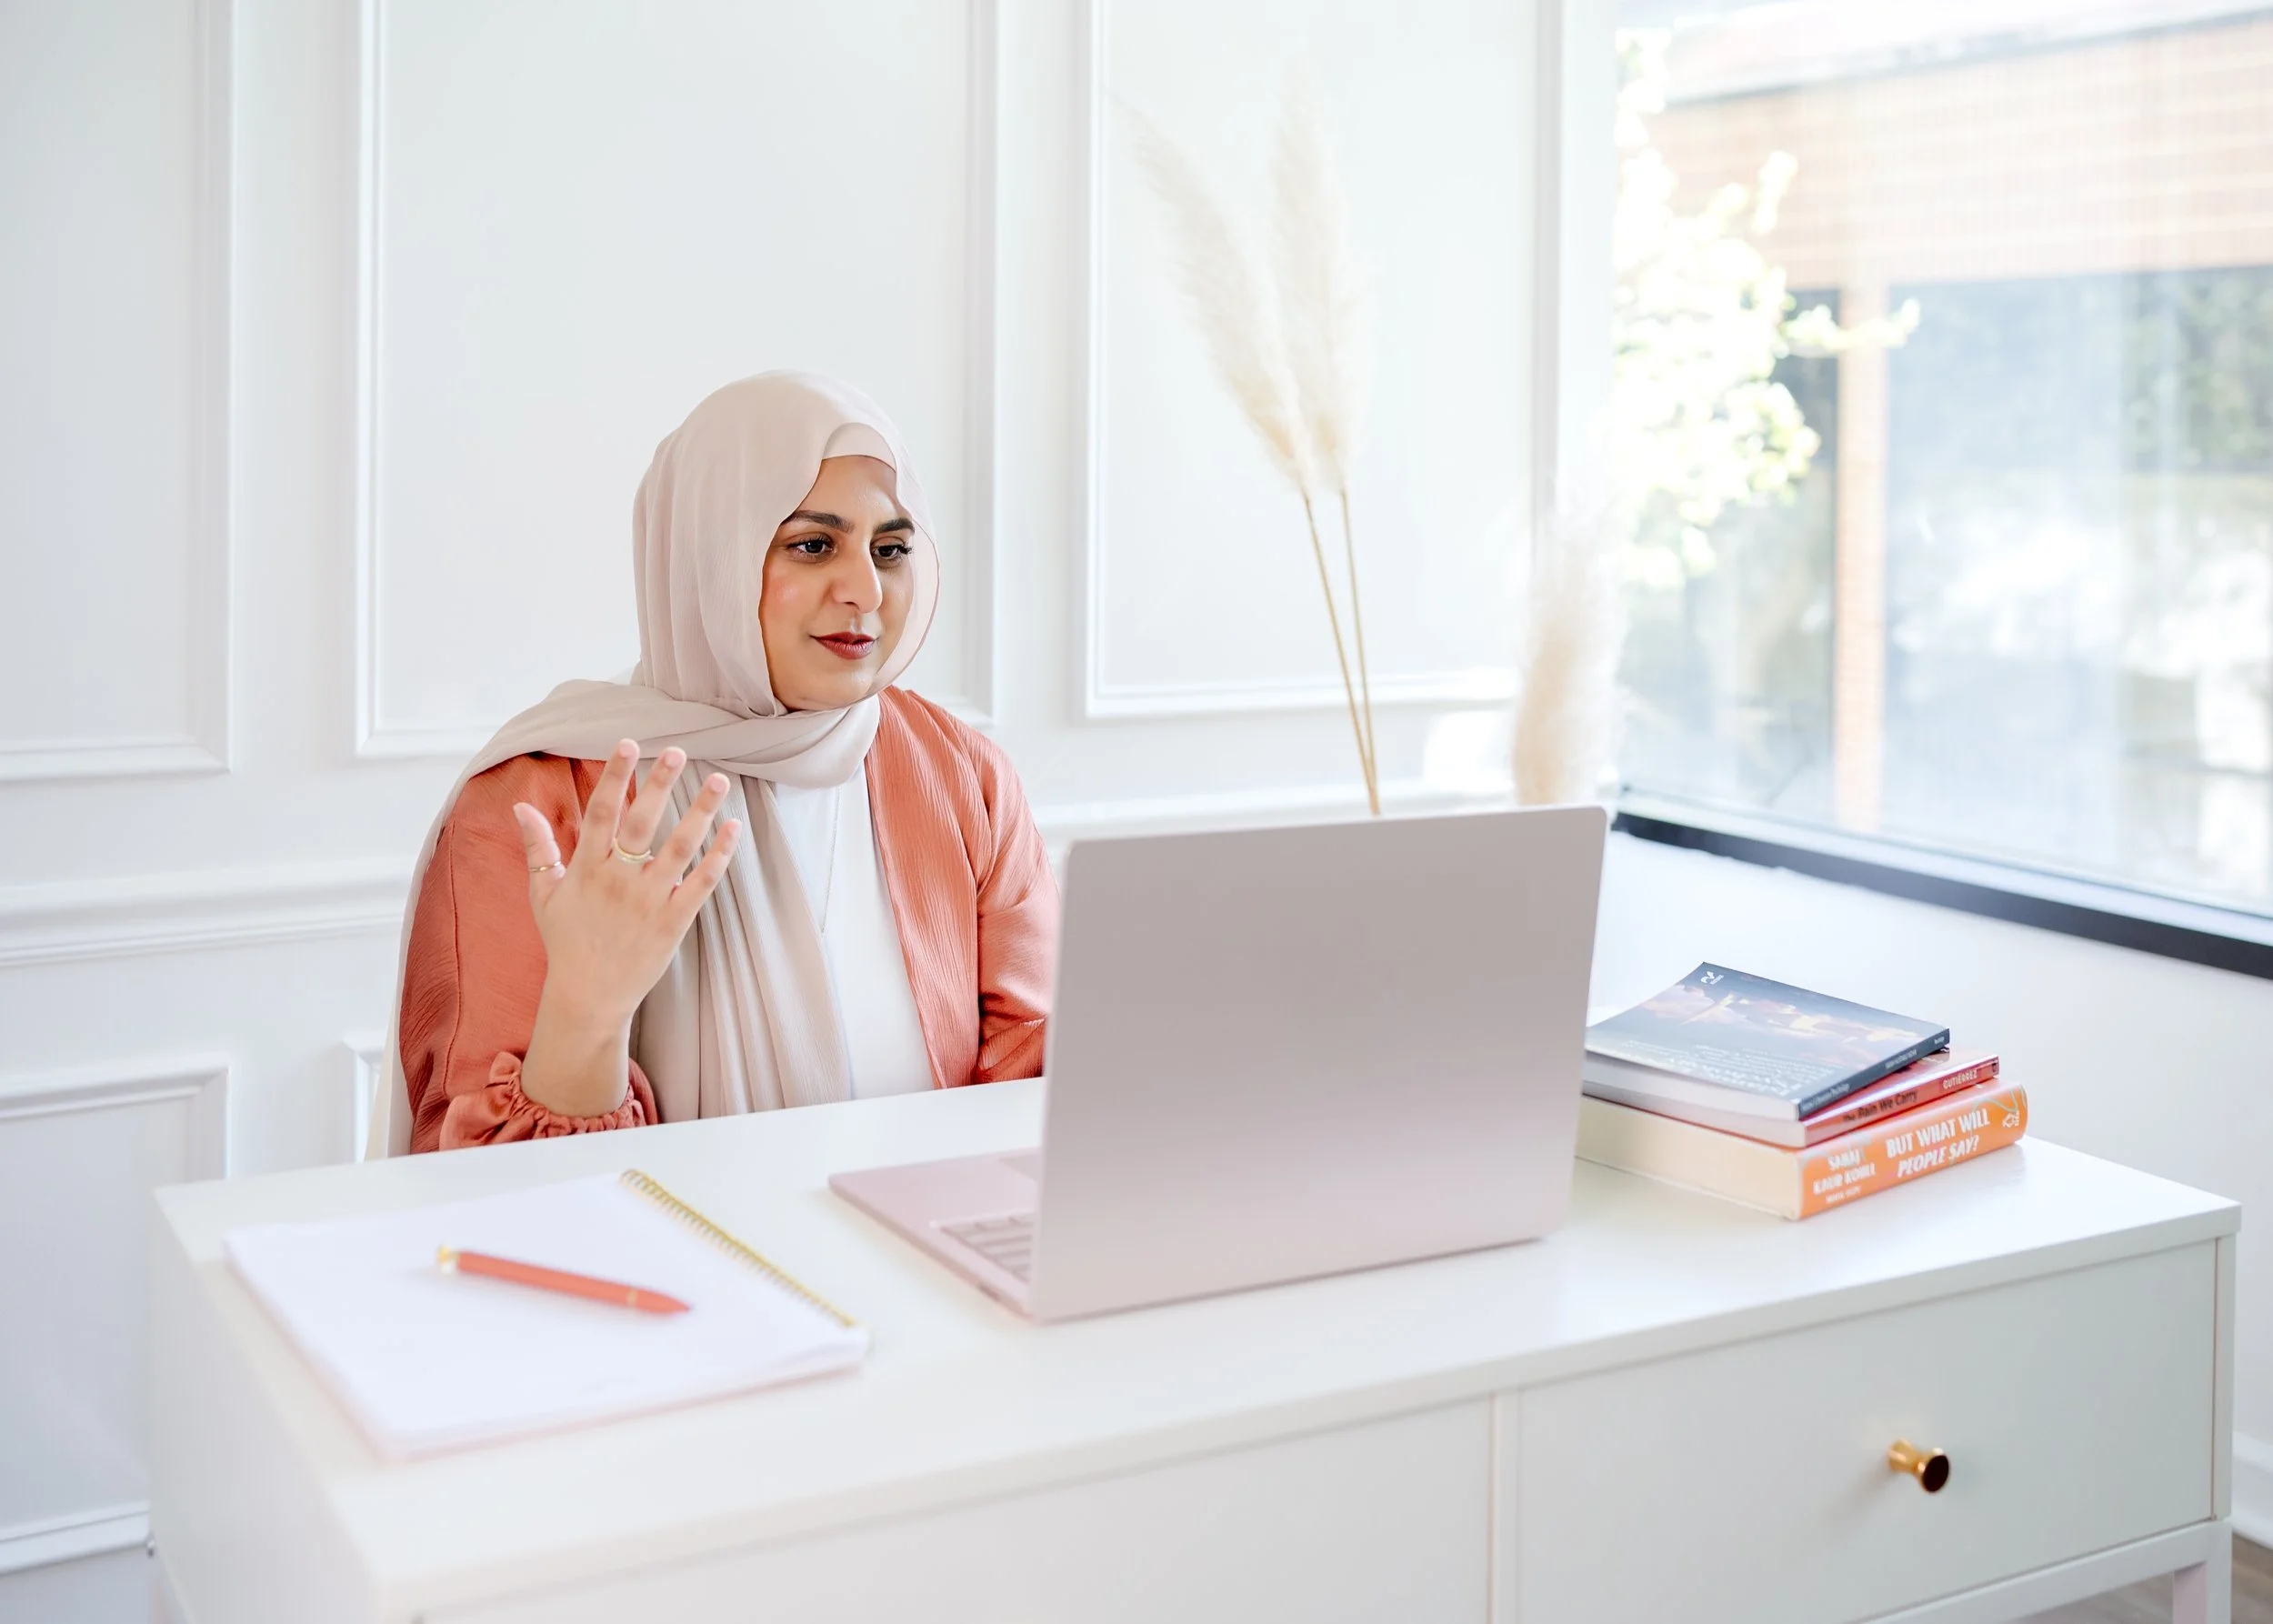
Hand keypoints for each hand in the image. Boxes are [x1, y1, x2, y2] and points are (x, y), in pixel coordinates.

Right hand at [509, 741, 739, 1115]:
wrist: (587, 996)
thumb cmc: (566, 941)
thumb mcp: (543, 894)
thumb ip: (537, 847)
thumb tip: (519, 807)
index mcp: (587, 868)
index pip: (601, 811)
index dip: (615, 775)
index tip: (629, 743)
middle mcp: (619, 880)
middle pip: (642, 822)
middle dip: (659, 783)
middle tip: (679, 751)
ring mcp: (649, 900)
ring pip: (679, 847)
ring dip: (700, 811)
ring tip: (719, 780)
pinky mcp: (674, 922)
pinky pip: (701, 883)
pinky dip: (719, 856)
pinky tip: (733, 829)